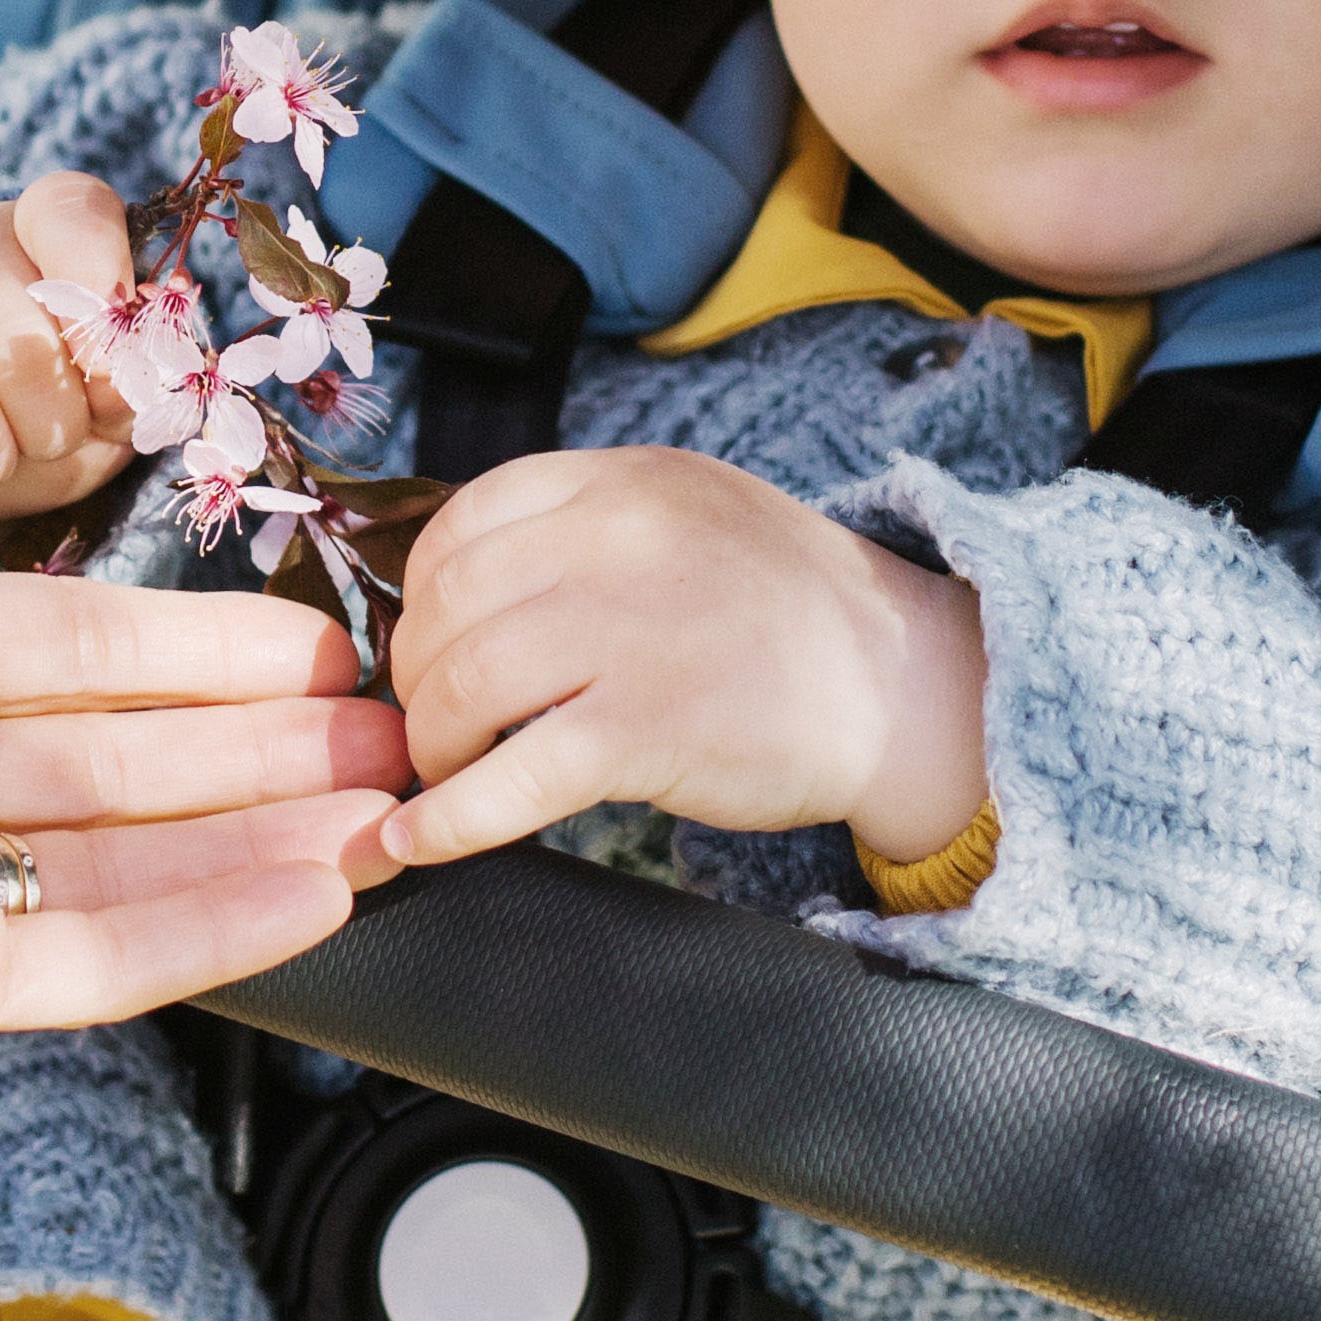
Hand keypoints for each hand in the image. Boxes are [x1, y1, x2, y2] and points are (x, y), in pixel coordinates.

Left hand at [0, 323, 410, 1040]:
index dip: (199, 647)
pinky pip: (83, 954)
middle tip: (386, 734)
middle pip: (116, 759)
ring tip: (385, 809)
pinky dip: (206, 928)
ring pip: (120, 861)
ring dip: (259, 833)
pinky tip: (318, 887)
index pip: (74, 649)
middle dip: (258, 745)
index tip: (316, 642)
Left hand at [381, 447, 991, 873]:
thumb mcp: (690, 514)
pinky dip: (449, 818)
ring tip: (446, 769)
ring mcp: (630, 634)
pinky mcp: (646, 731)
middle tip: (435, 716)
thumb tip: (463, 581)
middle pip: (448, 604)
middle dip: (416, 672)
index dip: (423, 589)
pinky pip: (509, 778)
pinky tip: (421, 837)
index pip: (465, 517)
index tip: (430, 637)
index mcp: (625, 482)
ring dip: (429, 742)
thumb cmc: (789, 610)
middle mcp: (620, 542)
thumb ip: (589, 526)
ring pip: (461, 684)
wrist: (904, 684)